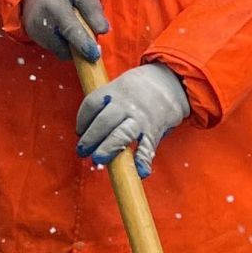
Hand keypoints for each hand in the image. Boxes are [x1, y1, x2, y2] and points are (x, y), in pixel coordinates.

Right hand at [21, 0, 107, 60]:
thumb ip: (93, 9)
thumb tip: (103, 31)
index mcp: (54, 7)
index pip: (70, 31)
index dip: (84, 45)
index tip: (94, 55)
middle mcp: (40, 23)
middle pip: (65, 48)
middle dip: (80, 46)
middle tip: (86, 29)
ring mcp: (34, 31)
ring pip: (60, 50)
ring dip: (71, 44)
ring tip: (71, 23)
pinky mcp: (32, 35)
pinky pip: (53, 47)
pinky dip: (62, 41)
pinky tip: (62, 26)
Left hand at [75, 65, 189, 175]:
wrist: (172, 81)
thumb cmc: (138, 89)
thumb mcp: (119, 86)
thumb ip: (103, 104)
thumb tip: (84, 130)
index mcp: (115, 91)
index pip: (92, 104)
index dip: (82, 119)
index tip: (79, 131)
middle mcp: (126, 105)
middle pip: (104, 121)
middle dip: (91, 138)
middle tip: (82, 151)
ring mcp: (141, 119)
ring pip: (122, 134)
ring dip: (109, 148)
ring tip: (99, 160)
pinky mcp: (154, 130)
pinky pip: (147, 147)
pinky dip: (143, 160)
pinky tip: (139, 171)